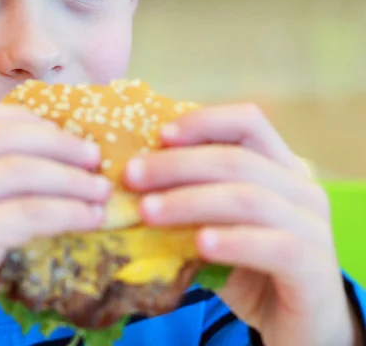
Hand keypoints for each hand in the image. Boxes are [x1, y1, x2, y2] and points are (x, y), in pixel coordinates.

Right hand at [0, 102, 109, 345]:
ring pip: (19, 170)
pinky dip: (66, 210)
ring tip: (101, 190)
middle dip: (57, 142)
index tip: (60, 132)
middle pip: (1, 136)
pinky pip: (26, 212)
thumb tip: (58, 153)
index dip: (21, 116)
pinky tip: (89, 218)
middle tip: (94, 157)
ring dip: (71, 178)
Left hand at [125, 104, 358, 345]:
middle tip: (132, 175)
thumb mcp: (219, 224)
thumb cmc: (250, 265)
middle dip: (177, 164)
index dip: (203, 121)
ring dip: (190, 201)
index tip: (160, 135)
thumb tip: (131, 181)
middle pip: (237, 160)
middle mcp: (301, 189)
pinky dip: (232, 241)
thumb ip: (192, 200)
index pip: (247, 121)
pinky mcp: (315, 268)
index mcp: (279, 166)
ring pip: (248, 199)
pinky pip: (273, 246)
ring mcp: (313, 227)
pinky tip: (199, 244)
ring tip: (147, 211)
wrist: (301, 327)